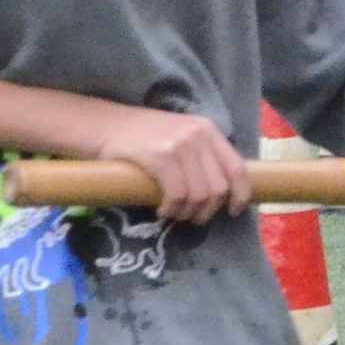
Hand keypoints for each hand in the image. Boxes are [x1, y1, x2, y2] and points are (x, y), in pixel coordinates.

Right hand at [93, 106, 249, 223]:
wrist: (104, 125)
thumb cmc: (143, 137)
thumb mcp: (181, 137)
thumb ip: (202, 157)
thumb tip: (222, 193)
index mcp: (209, 130)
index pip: (238, 168)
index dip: (241, 195)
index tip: (233, 211)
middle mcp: (199, 135)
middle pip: (219, 187)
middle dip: (208, 211)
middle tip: (192, 218)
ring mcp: (180, 145)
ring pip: (199, 194)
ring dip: (187, 213)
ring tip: (174, 214)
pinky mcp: (160, 156)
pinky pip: (177, 194)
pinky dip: (172, 209)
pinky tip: (162, 210)